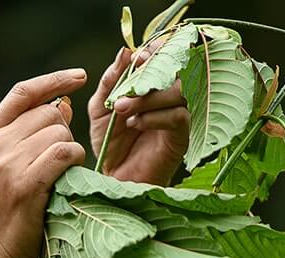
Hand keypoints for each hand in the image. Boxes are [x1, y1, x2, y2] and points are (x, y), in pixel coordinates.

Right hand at [0, 69, 87, 257]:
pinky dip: (73, 161)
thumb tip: (62, 105)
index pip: (22, 94)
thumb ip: (27, 136)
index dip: (53, 80)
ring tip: (58, 177)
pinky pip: (63, 153)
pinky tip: (67, 177)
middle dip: (63, 132)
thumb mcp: (3, 170)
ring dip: (69, 151)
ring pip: (58, 133)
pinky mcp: (25, 184)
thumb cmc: (0, 216)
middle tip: (59, 162)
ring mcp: (7, 164)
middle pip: (47, 114)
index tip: (79, 76)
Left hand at [88, 46, 189, 184]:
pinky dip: (155, 117)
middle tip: (122, 93)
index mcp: (153, 85)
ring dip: (147, 98)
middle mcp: (170, 96)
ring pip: (178, 92)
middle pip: (174, 71)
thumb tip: (125, 52)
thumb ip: (110, 81)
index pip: (165, 56)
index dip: (155, 52)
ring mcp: (180, 114)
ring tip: (122, 110)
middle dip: (146, 77)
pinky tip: (135, 124)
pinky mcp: (183, 135)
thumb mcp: (101, 108)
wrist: (115, 178)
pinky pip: (178, 116)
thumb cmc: (110, 143)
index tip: (137, 58)